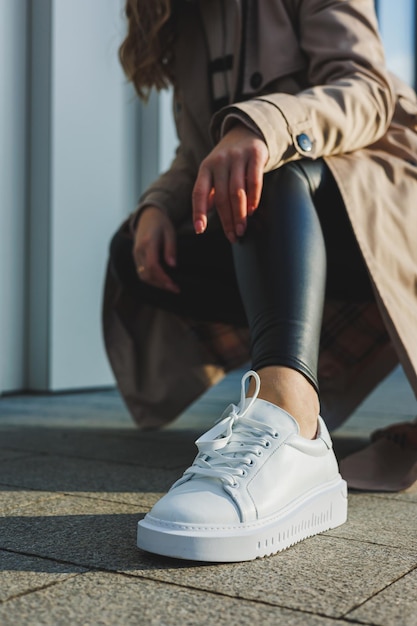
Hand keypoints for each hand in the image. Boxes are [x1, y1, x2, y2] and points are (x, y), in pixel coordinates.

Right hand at [133, 206, 179, 292]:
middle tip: (175, 289)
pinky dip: (151, 280)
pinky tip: (162, 281)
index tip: (174, 284)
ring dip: (156, 284)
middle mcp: (138, 250)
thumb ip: (170, 248)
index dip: (163, 278)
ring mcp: (135, 254)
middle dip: (161, 284)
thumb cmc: (161, 223)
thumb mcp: (170, 232)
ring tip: (170, 287)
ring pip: (142, 276)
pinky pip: (141, 272)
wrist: (147, 216)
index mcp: (148, 243)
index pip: (153, 265)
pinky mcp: (136, 257)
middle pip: (147, 274)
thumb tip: (173, 266)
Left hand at [192, 124, 267, 241]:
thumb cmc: (230, 158)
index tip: (199, 230)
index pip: (199, 192)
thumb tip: (205, 214)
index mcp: (206, 167)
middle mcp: (220, 161)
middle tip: (233, 236)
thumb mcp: (214, 171)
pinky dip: (253, 198)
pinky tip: (252, 211)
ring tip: (242, 230)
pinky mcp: (255, 155)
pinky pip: (254, 180)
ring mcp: (237, 157)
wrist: (249, 129)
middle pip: (221, 197)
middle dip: (227, 220)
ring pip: (237, 192)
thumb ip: (210, 191)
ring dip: (239, 214)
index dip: (199, 212)